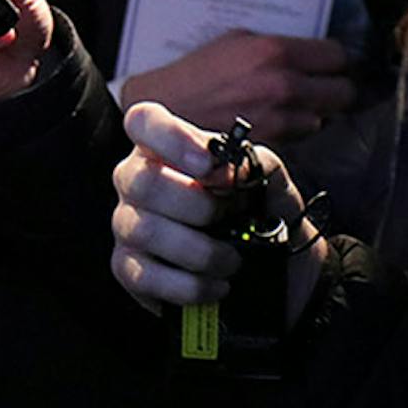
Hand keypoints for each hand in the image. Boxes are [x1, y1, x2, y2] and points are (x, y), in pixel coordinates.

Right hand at [111, 101, 325, 326]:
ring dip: (201, 251)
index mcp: (165, 149)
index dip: (171, 139)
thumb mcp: (271, 181)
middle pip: (142, 182)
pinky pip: (145, 276)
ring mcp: (128, 226)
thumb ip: (254, 162)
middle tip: (229, 218)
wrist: (279, 273)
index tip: (208, 165)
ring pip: (144, 231)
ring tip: (231, 261)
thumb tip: (229, 171)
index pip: (143, 122)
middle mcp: (136, 181)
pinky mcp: (130, 270)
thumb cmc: (261, 215)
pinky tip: (216, 286)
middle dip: (197, 206)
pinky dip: (190, 286)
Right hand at [120, 30, 353, 143]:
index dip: (333, 60)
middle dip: (333, 88)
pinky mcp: (273, 144)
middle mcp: (284, 85)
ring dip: (313, 113)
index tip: (326, 63)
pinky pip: (301, 136)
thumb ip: (274, 45)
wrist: (165, 111)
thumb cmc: (195, 74)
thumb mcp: (234, 41)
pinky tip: (275, 122)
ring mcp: (280, 119)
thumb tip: (306, 50)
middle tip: (318, 86)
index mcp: (275, 51)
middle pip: (344, 92)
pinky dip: (295, 131)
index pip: (337, 55)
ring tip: (290, 107)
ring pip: (325, 118)